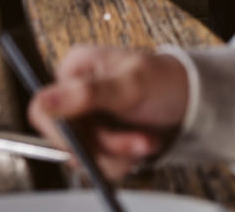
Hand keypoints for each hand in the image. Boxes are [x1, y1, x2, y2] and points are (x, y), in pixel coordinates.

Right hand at [27, 45, 188, 180]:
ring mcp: (88, 120)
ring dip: (119, 156)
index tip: (90, 143)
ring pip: (84, 157)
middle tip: (139, 140)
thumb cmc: (166, 80)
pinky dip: (123, 161)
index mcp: (76, 71)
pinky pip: (99, 164)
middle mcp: (76, 95)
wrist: (191, 99)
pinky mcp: (100, 140)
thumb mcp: (132, 83)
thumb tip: (44, 100)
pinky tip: (142, 145)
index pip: (43, 111)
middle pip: (68, 140)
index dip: (62, 134)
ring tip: (147, 141)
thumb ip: (88, 93)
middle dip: (107, 146)